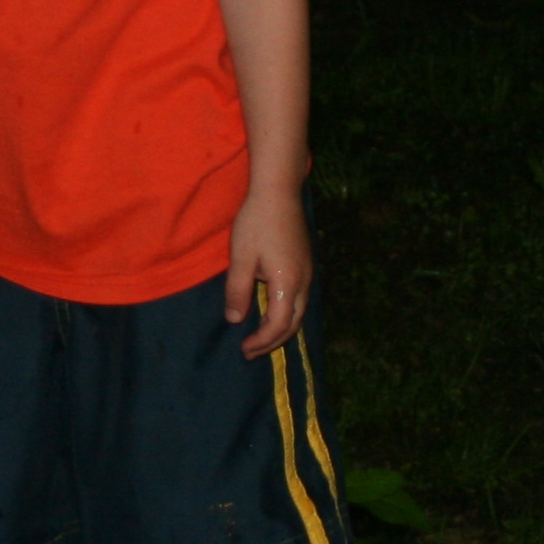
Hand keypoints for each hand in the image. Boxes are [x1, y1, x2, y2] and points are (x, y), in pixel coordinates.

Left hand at [221, 182, 311, 360]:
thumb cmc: (256, 223)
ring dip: (279, 329)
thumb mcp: (240, 258)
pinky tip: (269, 312)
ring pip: (298, 312)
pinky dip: (285, 314)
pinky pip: (299, 300)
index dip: (261, 342)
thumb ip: (237, 291)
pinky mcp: (306, 265)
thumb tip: (235, 319)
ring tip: (259, 337)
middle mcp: (303, 282)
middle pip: (292, 324)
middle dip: (272, 342)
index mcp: (287, 284)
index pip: (277, 326)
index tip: (243, 349)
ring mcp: (308, 273)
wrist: (278, 192)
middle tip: (250, 351)